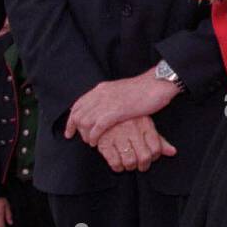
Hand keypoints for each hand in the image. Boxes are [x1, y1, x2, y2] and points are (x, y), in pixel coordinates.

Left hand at [65, 68, 179, 144]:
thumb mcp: (121, 89)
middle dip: (74, 128)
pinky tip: (95, 143)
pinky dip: (93, 137)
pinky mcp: (115, 112)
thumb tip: (105, 105)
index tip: (70, 129)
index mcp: (101, 88)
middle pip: (77, 114)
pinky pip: (96, 128)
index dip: (71, 118)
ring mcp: (107, 103)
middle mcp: (100, 94)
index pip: (78, 104)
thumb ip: (110, 96)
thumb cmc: (144, 88)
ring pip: (84, 122)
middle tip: (75, 138)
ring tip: (89, 141)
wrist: (157, 83)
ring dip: (84, 134)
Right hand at [95, 115, 176, 172]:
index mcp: (144, 124)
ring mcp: (117, 135)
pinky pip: (114, 162)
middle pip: (144, 157)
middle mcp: (132, 129)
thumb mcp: (145, 124)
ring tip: (129, 164)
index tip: (150, 158)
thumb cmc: (127, 119)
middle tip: (141, 165)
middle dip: (143, 165)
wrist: (102, 109)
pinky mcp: (104, 142)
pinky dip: (117, 167)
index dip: (155, 157)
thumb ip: (158, 139)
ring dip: (130, 167)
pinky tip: (118, 163)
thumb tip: (173, 152)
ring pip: (129, 161)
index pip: (156, 148)